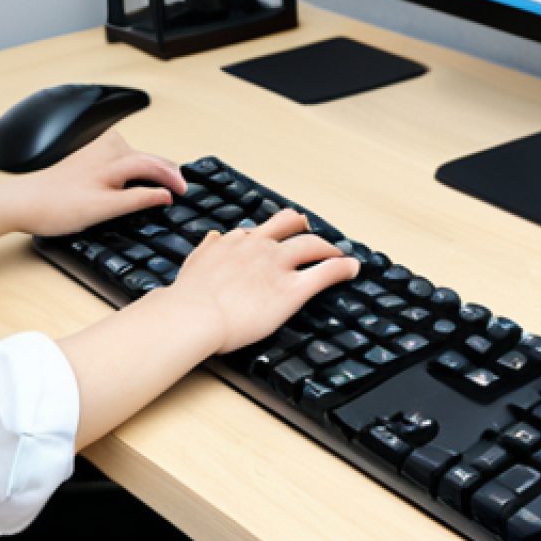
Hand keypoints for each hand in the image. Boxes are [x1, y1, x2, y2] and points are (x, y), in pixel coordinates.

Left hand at [10, 130, 185, 238]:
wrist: (22, 202)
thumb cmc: (56, 206)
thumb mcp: (105, 209)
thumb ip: (139, 199)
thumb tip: (166, 195)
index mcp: (115, 157)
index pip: (155, 165)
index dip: (173, 179)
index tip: (184, 192)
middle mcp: (109, 147)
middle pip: (150, 158)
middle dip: (167, 173)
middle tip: (180, 191)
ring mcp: (100, 149)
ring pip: (138, 158)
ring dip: (152, 171)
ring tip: (164, 186)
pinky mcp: (93, 155)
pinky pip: (125, 159)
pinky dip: (137, 170)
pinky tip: (138, 181)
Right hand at [169, 209, 360, 353]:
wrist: (192, 316)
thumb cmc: (188, 297)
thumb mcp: (195, 262)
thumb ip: (208, 249)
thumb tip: (214, 237)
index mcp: (236, 242)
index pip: (259, 230)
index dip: (271, 234)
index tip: (275, 238)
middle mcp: (260, 247)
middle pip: (290, 224)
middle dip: (303, 226)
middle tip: (310, 230)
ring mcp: (278, 265)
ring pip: (313, 244)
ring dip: (330, 247)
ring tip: (339, 253)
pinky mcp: (292, 289)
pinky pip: (326, 271)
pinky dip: (343, 267)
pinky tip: (352, 268)